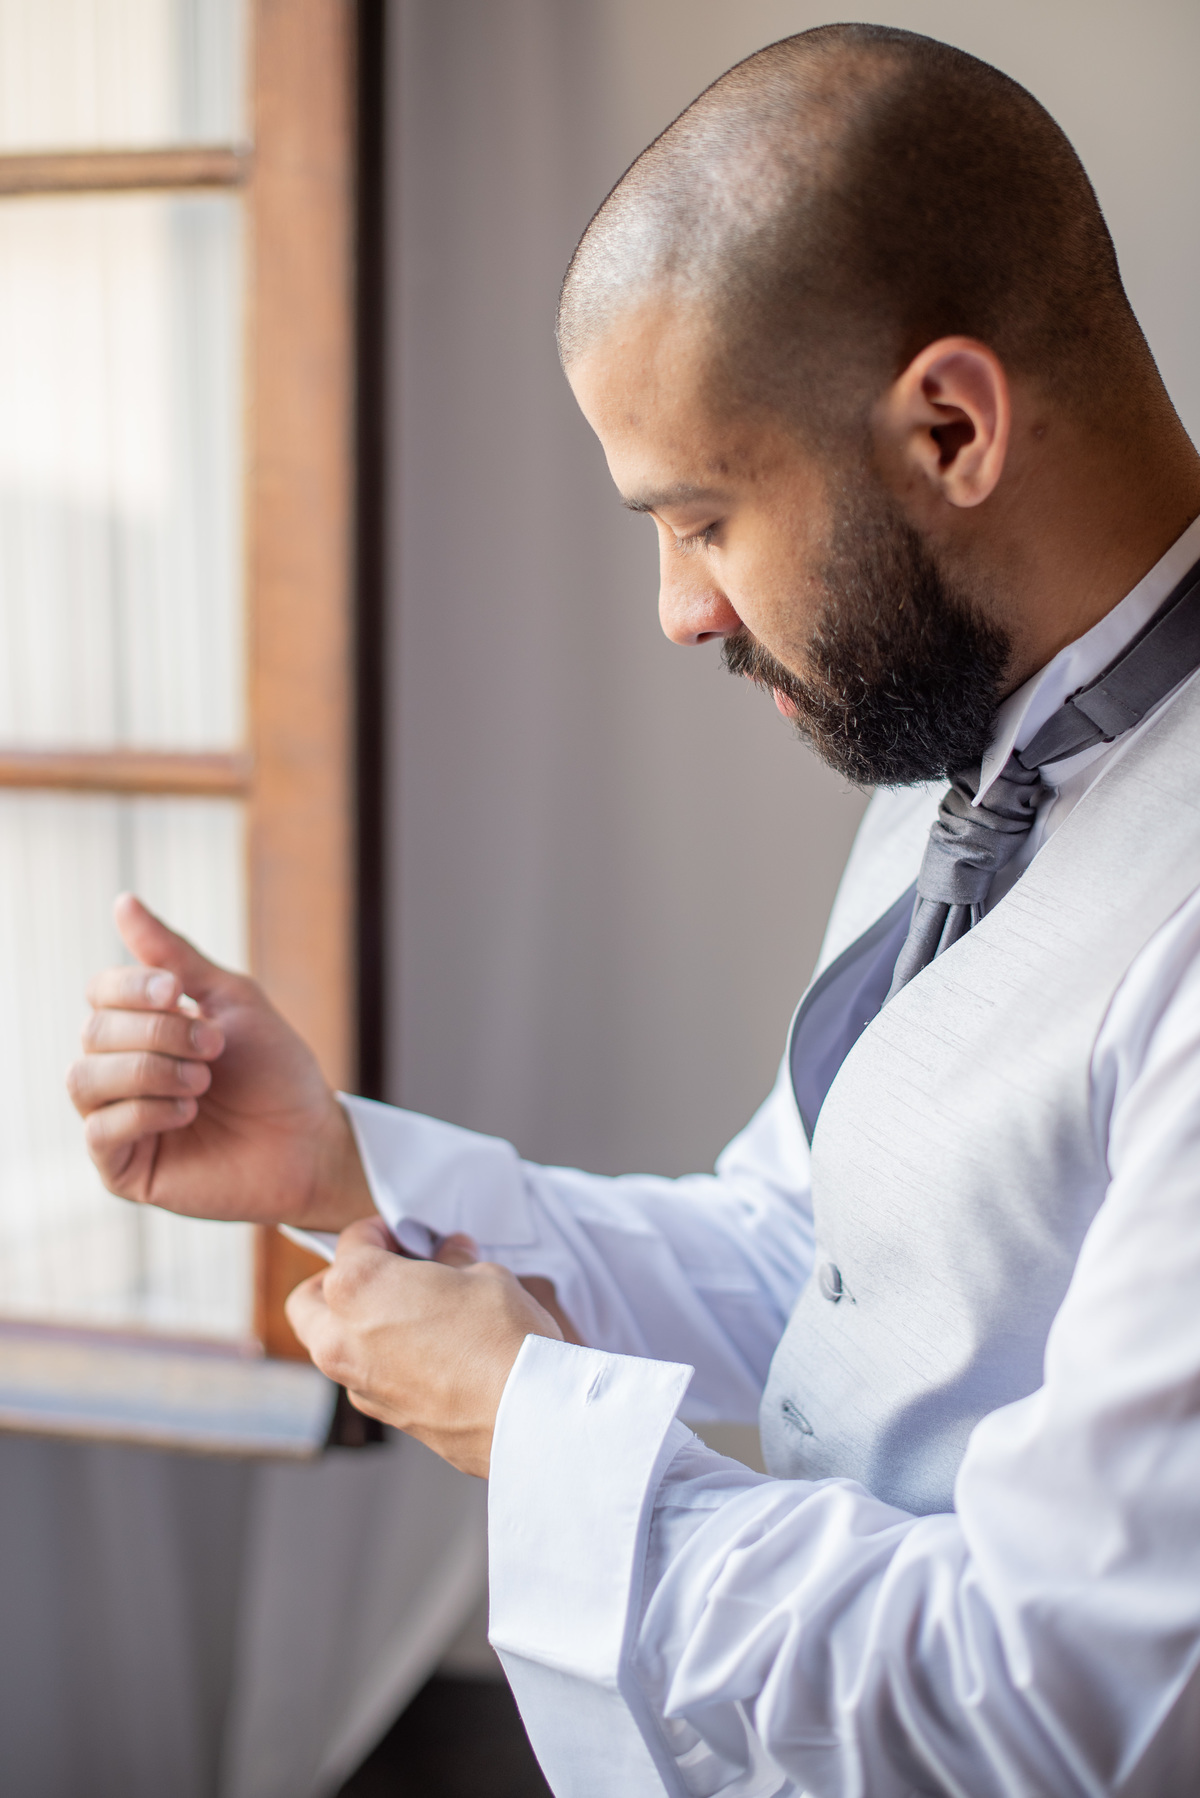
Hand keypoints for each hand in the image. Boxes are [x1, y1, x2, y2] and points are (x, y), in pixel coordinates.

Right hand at [67, 894, 374, 1229]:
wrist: (310, 1139)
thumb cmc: (276, 1071)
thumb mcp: (230, 1000)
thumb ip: (174, 956)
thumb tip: (123, 901)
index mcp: (143, 1028)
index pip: (101, 992)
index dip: (132, 987)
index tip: (177, 991)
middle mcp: (121, 1071)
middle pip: (92, 1031)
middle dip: (157, 1032)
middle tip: (214, 1047)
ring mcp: (118, 1119)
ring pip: (83, 1079)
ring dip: (148, 1071)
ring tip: (202, 1081)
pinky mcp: (123, 1167)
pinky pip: (98, 1131)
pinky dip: (144, 1113)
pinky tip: (188, 1113)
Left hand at [286, 1220, 564, 1476]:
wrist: (524, 1413)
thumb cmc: (501, 1336)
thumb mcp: (483, 1275)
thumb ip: (454, 1261)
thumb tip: (451, 1255)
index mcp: (356, 1287)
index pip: (353, 1241)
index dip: (385, 1231)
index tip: (409, 1236)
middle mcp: (341, 1336)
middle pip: (308, 1299)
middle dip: (337, 1280)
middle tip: (383, 1272)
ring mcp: (357, 1382)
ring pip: (329, 1343)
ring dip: (355, 1323)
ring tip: (411, 1312)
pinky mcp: (382, 1414)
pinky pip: (363, 1376)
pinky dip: (379, 1358)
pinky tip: (426, 1351)